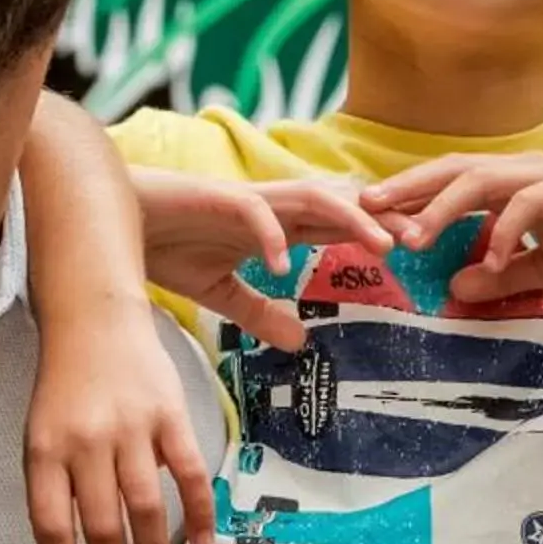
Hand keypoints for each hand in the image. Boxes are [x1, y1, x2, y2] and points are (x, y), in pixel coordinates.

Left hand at [23, 293, 217, 543]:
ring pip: (145, 507)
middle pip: (102, 524)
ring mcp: (131, 428)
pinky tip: (203, 540)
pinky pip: (189, 473)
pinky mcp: (170, 415)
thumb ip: (59, 480)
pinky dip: (200, 512)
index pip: (52, 525)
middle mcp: (86, 443)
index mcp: (45, 450)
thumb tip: (84, 541)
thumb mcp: (43, 430)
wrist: (94, 315)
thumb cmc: (65, 381)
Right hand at [138, 172, 395, 351]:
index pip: (338, 224)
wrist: (116, 221)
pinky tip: (284, 265)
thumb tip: (301, 343)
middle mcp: (270, 207)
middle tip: (427, 242)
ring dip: (350, 219)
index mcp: (275, 227)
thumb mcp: (221, 292)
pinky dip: (271, 237)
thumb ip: (260, 313)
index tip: (418, 254)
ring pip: (311, 200)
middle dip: (384, 220)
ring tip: (382, 245)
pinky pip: (253, 214)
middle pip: (340, 206)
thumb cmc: (167, 246)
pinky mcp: (216, 200)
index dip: (378, 233)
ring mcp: (246, 201)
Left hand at [362, 156, 542, 305]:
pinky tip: (490, 260)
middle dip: (406, 188)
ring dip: (442, 207)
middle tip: (364, 209)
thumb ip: (503, 275)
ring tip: (412, 237)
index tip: (367, 216)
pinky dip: (505, 231)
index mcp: (511, 185)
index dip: (407, 196)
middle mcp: (521, 171)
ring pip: (480, 180)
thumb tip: (453, 288)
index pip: (448, 184)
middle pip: (451, 170)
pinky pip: (529, 205)